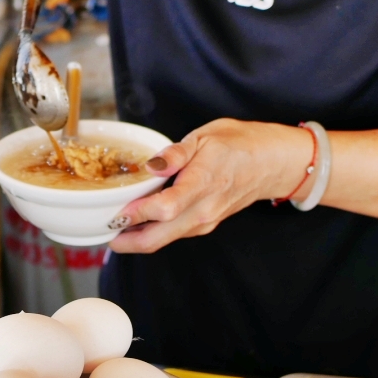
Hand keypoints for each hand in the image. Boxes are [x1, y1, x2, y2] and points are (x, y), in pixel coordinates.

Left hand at [108, 119, 312, 253]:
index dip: (135, 214)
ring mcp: (204, 221)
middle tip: (105, 234)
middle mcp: (203, 210)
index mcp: (202, 184)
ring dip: (138, 238)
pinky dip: (153, 232)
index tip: (115, 212)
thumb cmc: (240, 145)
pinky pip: (173, 234)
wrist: (272, 163)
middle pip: (158, 238)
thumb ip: (175, 153)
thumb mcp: (205, 136)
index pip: (163, 209)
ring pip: (164, 240)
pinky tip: (140, 221)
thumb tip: (151, 165)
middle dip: (127, 241)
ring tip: (115, 226)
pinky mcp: (204, 225)